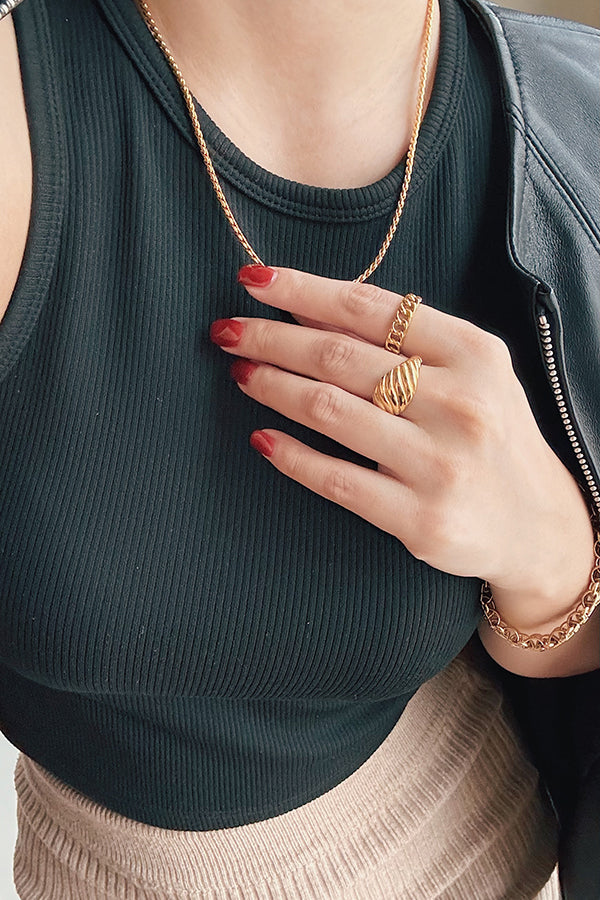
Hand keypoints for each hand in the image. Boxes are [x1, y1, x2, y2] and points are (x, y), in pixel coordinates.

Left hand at [211, 265, 594, 640]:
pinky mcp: (421, 519)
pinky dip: (291, 456)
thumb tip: (306, 309)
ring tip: (241, 374)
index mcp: (473, 353)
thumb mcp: (467, 373)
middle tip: (228, 331)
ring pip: (330, 411)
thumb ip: (398, 341)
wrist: (537, 522)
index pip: (370, 307)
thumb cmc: (490, 432)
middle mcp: (461, 403)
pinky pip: (336, 480)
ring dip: (273, 387)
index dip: (302, 290)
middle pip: (339, 356)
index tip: (254, 281)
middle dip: (271, 338)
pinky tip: (262, 439)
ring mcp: (440, 464)